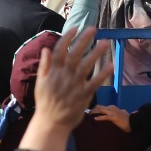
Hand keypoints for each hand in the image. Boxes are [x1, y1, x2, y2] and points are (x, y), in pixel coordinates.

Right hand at [22, 28, 107, 150]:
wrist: (51, 122)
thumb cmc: (45, 102)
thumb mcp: (40, 82)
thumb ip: (44, 65)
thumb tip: (46, 49)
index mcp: (53, 71)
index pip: (60, 50)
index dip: (68, 38)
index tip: (75, 28)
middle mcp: (64, 75)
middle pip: (75, 54)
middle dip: (84, 40)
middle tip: (93, 29)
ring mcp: (75, 85)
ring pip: (86, 65)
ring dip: (96, 53)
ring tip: (105, 42)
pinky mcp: (84, 95)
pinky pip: (95, 82)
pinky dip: (103, 74)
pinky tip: (110, 65)